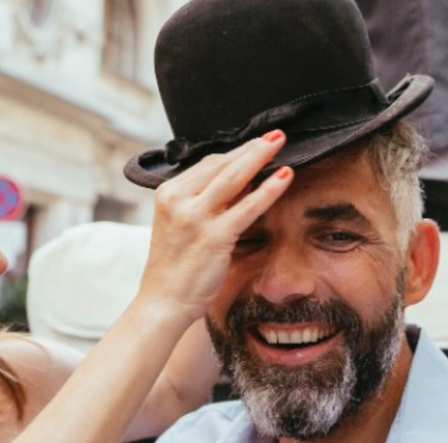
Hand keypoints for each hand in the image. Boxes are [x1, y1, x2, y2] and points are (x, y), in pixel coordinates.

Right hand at [138, 131, 293, 319]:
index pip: (207, 164)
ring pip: (234, 177)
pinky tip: (285, 177)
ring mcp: (195, 218)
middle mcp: (178, 200)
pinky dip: (269, 190)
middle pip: (221, 164)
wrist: (162, 302)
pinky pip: (247, 207)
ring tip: (281, 143)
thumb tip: (243, 183)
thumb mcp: (182, 226)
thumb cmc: (175, 268)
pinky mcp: (213, 237)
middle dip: (251, 147)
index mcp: (169, 194)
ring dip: (260, 157)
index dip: (236, 153)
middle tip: (275, 135)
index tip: (257, 145)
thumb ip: (206, 204)